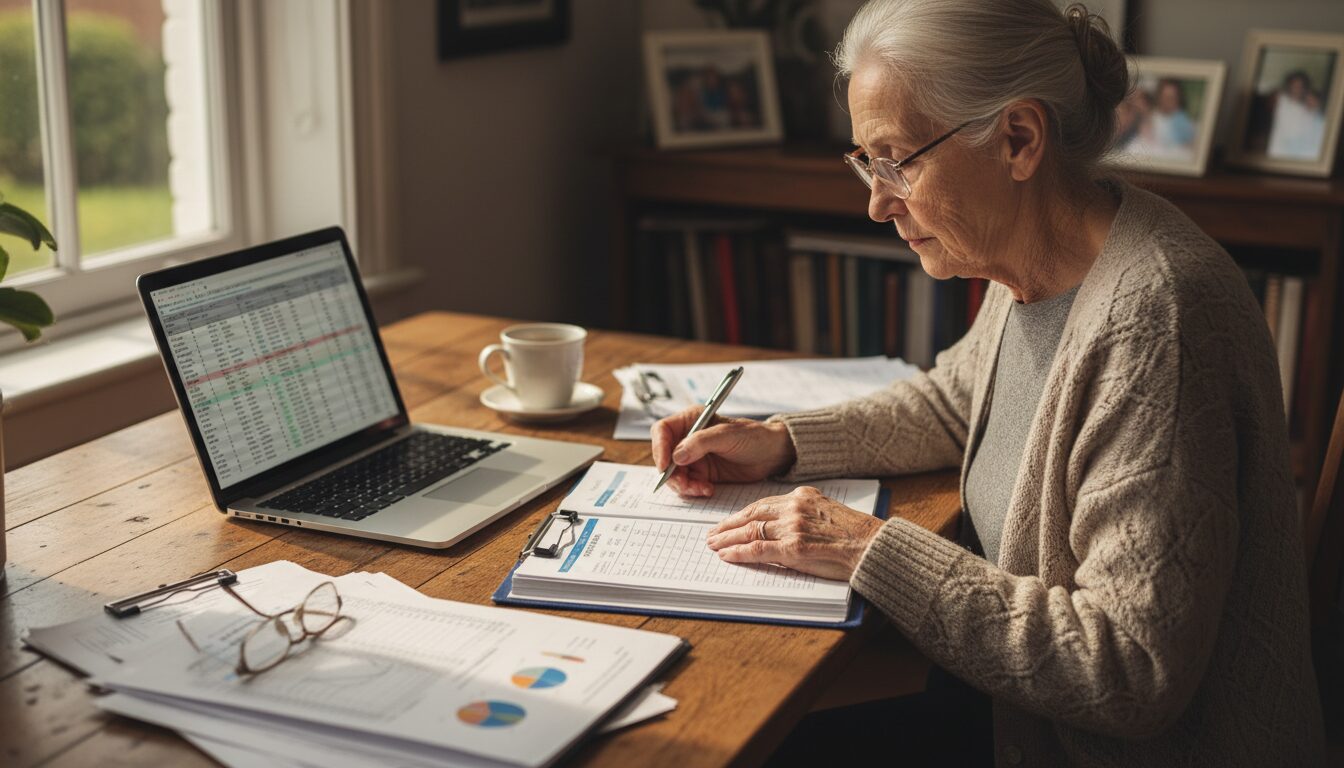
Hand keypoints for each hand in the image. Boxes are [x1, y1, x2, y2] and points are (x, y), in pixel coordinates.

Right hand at [652, 405, 796, 496]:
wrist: (772, 454)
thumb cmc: (754, 437)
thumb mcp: (727, 435)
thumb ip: (700, 442)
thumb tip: (676, 455)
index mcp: (691, 420)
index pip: (662, 431)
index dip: (659, 448)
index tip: (665, 465)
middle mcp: (688, 438)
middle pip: (665, 456)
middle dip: (672, 473)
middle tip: (686, 484)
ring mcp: (694, 457)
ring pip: (674, 474)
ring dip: (684, 485)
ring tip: (702, 488)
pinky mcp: (702, 473)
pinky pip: (687, 484)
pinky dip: (694, 490)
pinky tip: (708, 489)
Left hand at [705, 487, 883, 580]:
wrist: (872, 545)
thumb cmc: (854, 535)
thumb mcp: (825, 513)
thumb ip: (802, 515)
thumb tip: (779, 528)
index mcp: (802, 496)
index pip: (762, 504)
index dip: (742, 515)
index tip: (729, 522)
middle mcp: (794, 507)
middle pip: (752, 515)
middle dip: (728, 525)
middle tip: (711, 533)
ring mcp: (793, 526)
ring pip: (750, 531)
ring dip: (727, 539)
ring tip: (713, 545)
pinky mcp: (793, 547)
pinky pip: (757, 549)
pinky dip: (738, 552)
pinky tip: (726, 555)